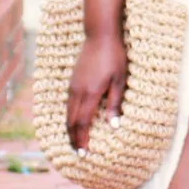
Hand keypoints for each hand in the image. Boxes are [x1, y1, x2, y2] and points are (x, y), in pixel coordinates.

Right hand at [67, 30, 128, 150]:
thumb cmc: (114, 56)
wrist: (100, 34)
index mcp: (90, 93)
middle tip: (78, 154)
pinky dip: (70, 118)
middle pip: (72, 121)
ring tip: (75, 142)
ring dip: (70, 130)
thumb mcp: (120, 80)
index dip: (82, 139)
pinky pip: (68, 104)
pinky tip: (75, 122)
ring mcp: (73, 86)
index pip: (83, 123)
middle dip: (74, 139)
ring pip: (68, 113)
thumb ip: (116, 103)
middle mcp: (77, 91)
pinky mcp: (73, 81)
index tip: (84, 154)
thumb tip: (114, 126)